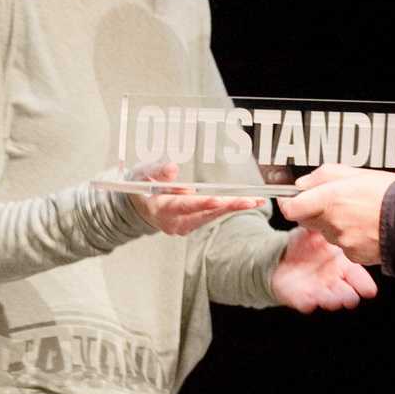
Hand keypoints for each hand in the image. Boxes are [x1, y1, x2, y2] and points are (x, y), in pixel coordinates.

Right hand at [127, 162, 262, 236]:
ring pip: (212, 215)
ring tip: (257, 200)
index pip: (184, 206)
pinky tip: (247, 202)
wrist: (137, 207)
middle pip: (205, 213)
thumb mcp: (142, 174)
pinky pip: (212, 215)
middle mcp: (174, 222)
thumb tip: (173, 167)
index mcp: (160, 210)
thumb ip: (156, 171)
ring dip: (234, 207)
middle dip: (229, 206)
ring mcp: (184, 226)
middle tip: (250, 201)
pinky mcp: (192, 223)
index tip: (218, 199)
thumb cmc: (140, 187)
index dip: (201, 203)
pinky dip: (228, 208)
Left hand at [269, 225, 379, 312]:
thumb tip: (327, 208)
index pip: (356, 274)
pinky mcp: (300, 297)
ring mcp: (317, 289)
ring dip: (333, 300)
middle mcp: (332, 278)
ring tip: (336, 301)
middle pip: (345, 290)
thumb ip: (323, 223)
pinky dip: (307, 302)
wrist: (279, 259)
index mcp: (340, 263)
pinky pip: (304, 301)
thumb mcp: (315, 231)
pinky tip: (309, 302)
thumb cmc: (304, 245)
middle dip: (349, 295)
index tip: (369, 290)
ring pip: (329, 298)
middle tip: (352, 298)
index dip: (363, 282)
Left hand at [276, 162, 394, 264]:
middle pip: (308, 220)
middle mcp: (332, 222)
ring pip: (329, 233)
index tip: (294, 199)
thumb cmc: (391, 193)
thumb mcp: (356, 172)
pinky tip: (367, 228)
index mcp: (330, 198)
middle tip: (336, 202)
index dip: (291, 203)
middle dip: (317, 212)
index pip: (292, 207)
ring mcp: (343, 242)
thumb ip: (324, 175)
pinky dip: (352, 238)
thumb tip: (303, 183)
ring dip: (337, 224)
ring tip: (360, 214)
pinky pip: (345, 246)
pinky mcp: (355, 256)